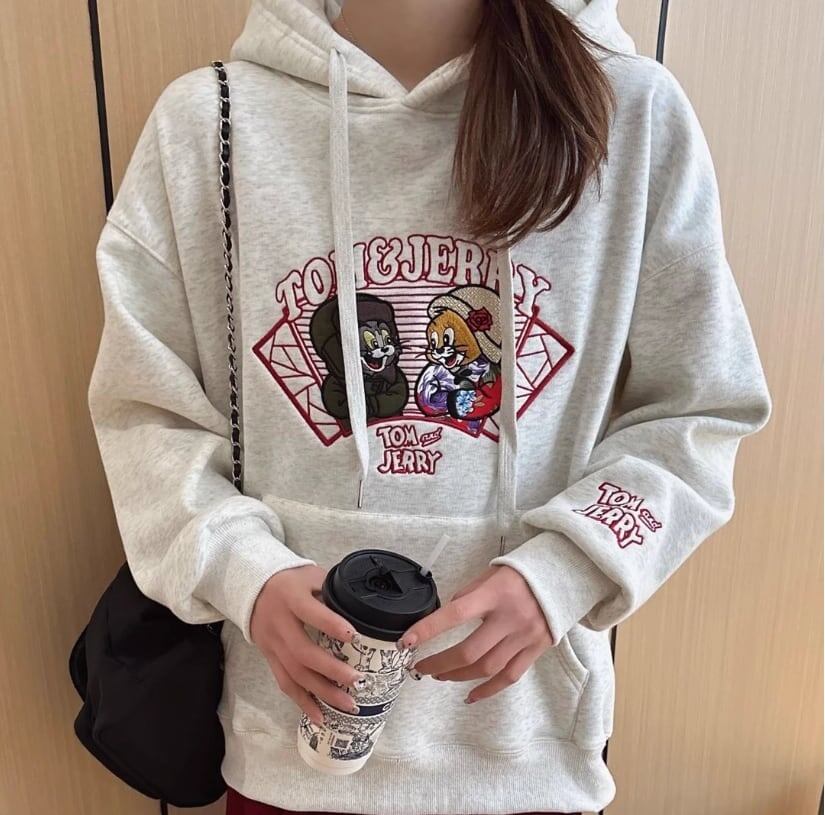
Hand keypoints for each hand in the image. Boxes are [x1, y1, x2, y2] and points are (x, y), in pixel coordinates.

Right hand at [250, 565, 362, 725]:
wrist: (252, 587)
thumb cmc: (290, 580)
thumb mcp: (311, 575)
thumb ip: (332, 589)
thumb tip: (362, 606)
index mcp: (291, 597)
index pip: (311, 613)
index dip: (331, 624)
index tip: (353, 636)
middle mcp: (279, 624)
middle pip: (303, 652)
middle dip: (331, 670)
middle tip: (358, 681)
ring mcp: (272, 644)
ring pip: (295, 674)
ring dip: (322, 693)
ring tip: (348, 705)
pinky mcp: (270, 658)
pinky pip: (285, 683)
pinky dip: (303, 702)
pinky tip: (321, 717)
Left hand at [400, 565, 553, 703]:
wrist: (562, 577)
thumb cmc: (519, 574)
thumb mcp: (489, 575)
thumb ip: (468, 596)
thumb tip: (445, 617)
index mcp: (494, 594)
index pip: (455, 614)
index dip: (429, 629)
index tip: (407, 642)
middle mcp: (510, 617)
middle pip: (470, 651)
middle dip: (440, 663)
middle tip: (422, 667)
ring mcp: (525, 636)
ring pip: (487, 668)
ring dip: (459, 676)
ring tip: (441, 675)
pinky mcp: (536, 649)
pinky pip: (509, 677)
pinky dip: (488, 690)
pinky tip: (470, 696)